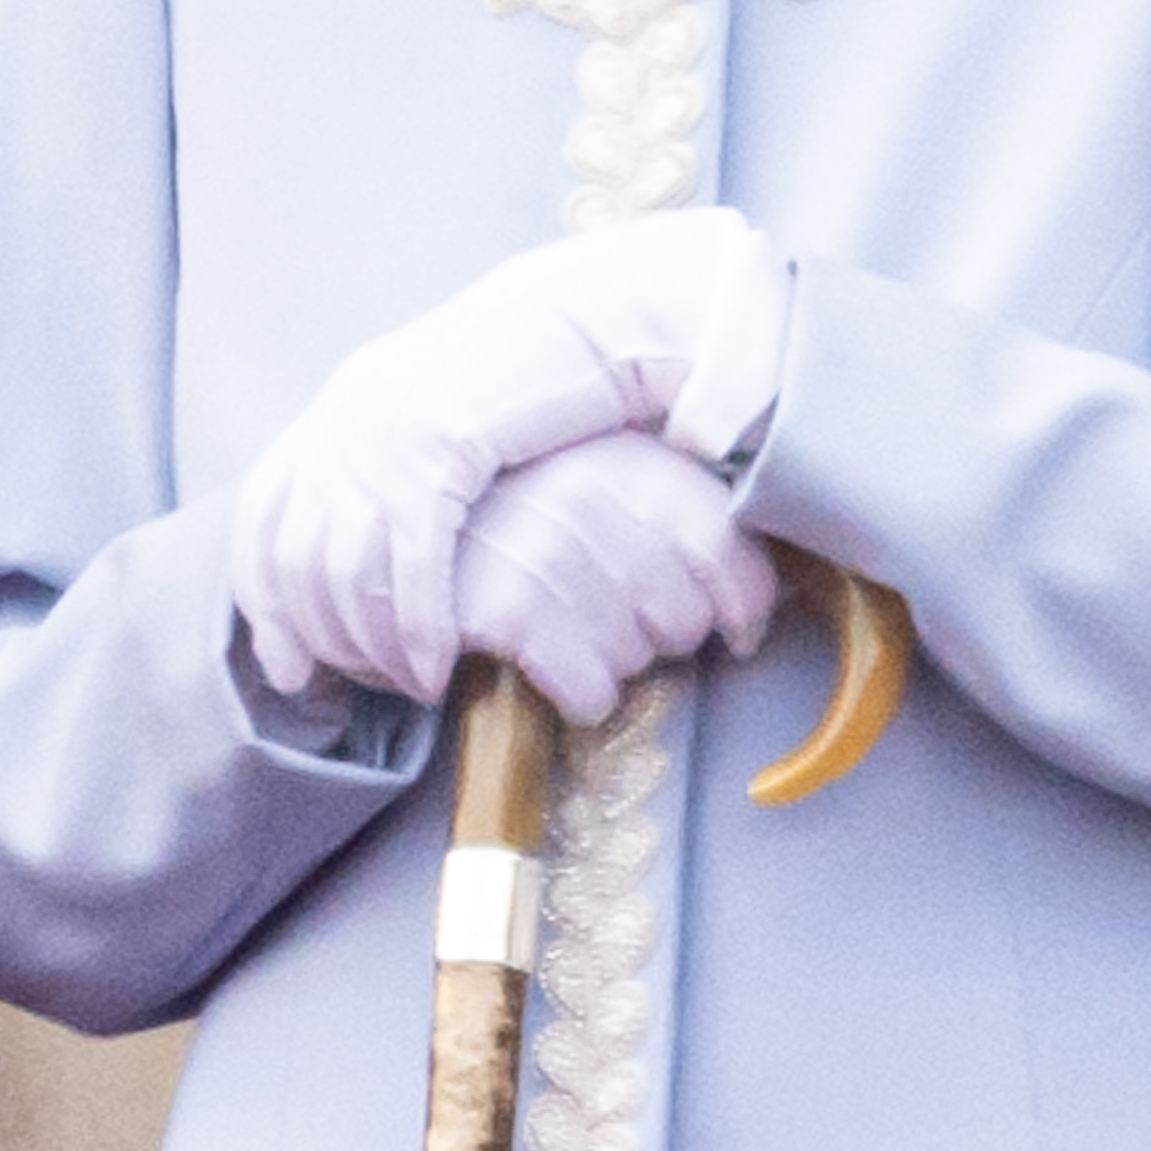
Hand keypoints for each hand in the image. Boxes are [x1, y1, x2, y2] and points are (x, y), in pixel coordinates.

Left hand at [229, 209, 786, 702]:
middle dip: (324, 639)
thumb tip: (358, 545)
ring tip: (411, 684)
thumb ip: (394, 469)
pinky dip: (417, 627)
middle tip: (362, 688)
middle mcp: (347, 417)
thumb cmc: (528, 379)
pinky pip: (411, 562)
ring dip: (374, 646)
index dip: (265, 603)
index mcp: (342, 405)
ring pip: (348, 571)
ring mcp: (387, 430)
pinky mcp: (439, 447)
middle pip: (298, 558)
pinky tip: (437, 664)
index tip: (290, 670)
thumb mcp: (439, 416)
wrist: (587, 313)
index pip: (261, 518)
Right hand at [454, 430, 779, 722]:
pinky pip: (592, 692)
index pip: (731, 548)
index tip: (737, 629)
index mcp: (632, 456)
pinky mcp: (507, 608)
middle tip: (609, 614)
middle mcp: (597, 494)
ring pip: (638, 661)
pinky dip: (577, 693)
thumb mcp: (606, 479)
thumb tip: (755, 606)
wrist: (395, 523)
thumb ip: (681, 517)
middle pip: (687, 618)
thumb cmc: (516, 510)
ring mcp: (550, 548)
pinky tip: (547, 660)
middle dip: (659, 634)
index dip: (744, 605)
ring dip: (611, 662)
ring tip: (566, 625)